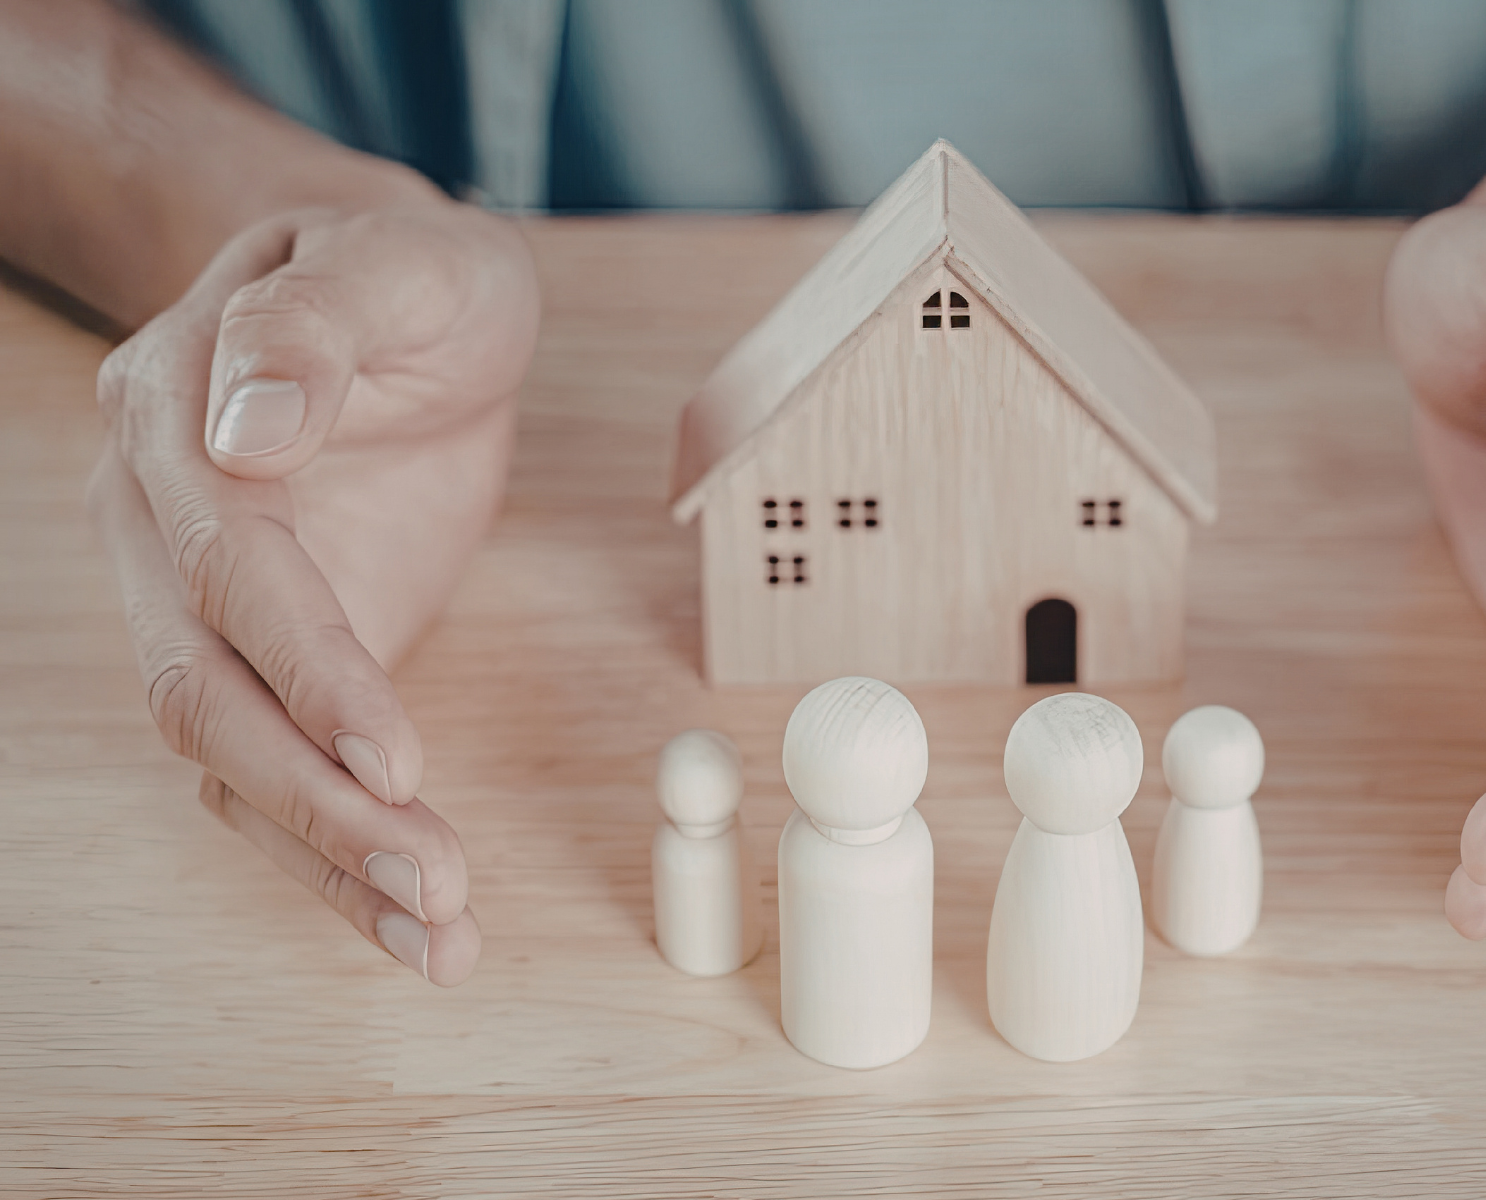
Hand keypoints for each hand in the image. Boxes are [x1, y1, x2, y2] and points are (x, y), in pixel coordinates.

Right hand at [88, 199, 538, 981]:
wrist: (403, 310)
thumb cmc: (409, 279)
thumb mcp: (394, 263)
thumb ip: (314, 330)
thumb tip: (245, 431)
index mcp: (175, 421)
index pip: (230, 571)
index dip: (310, 671)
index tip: (395, 761)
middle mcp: (158, 529)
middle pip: (206, 696)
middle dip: (317, 805)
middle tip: (436, 883)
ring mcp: (198, 606)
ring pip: (230, 762)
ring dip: (330, 861)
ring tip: (440, 936)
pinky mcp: (264, 660)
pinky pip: (276, 775)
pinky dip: (340, 855)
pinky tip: (419, 922)